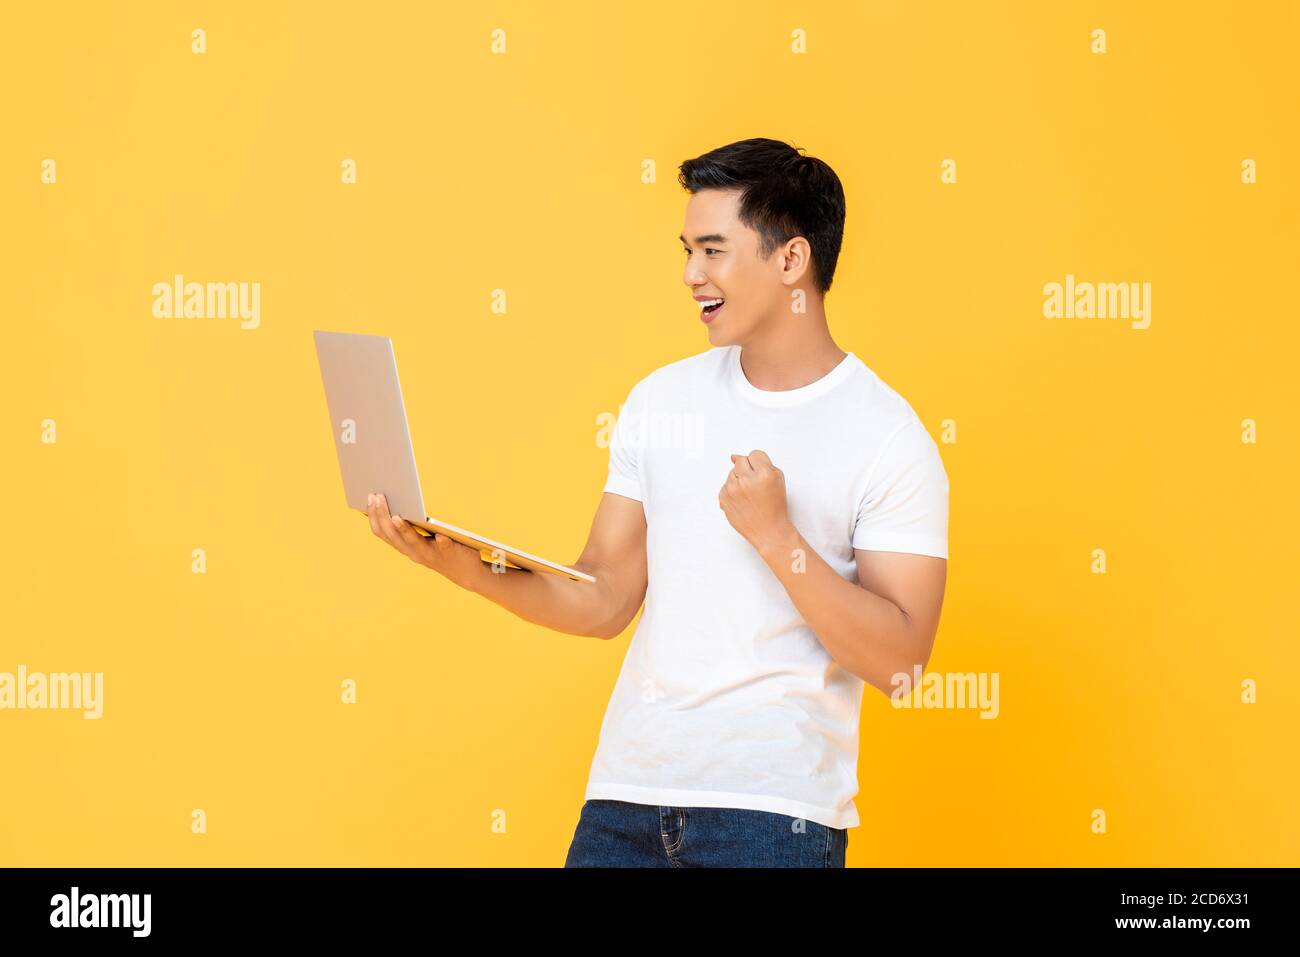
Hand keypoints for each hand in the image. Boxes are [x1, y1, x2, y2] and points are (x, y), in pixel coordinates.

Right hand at [366, 492, 487, 592]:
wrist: (466, 573)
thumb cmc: (441, 549)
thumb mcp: (421, 539)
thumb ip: (409, 526)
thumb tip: (398, 499)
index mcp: (405, 547)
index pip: (382, 532)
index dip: (373, 515)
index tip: (370, 496)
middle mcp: (414, 552)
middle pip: (392, 535)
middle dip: (382, 515)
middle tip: (377, 496)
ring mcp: (431, 554)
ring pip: (413, 542)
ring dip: (403, 530)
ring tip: (396, 516)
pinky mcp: (450, 553)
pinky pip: (445, 548)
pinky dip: (441, 542)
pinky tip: (440, 535)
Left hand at [718, 450, 796, 552]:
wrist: (767, 530)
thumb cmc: (774, 508)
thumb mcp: (777, 480)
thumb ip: (761, 462)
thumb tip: (734, 456)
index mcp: (763, 474)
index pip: (754, 454)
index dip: (759, 464)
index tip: (761, 474)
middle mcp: (746, 481)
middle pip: (740, 460)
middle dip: (748, 470)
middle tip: (755, 484)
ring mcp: (732, 490)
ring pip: (732, 473)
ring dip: (739, 480)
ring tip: (750, 494)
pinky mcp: (723, 498)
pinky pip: (725, 485)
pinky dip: (733, 490)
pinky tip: (743, 500)